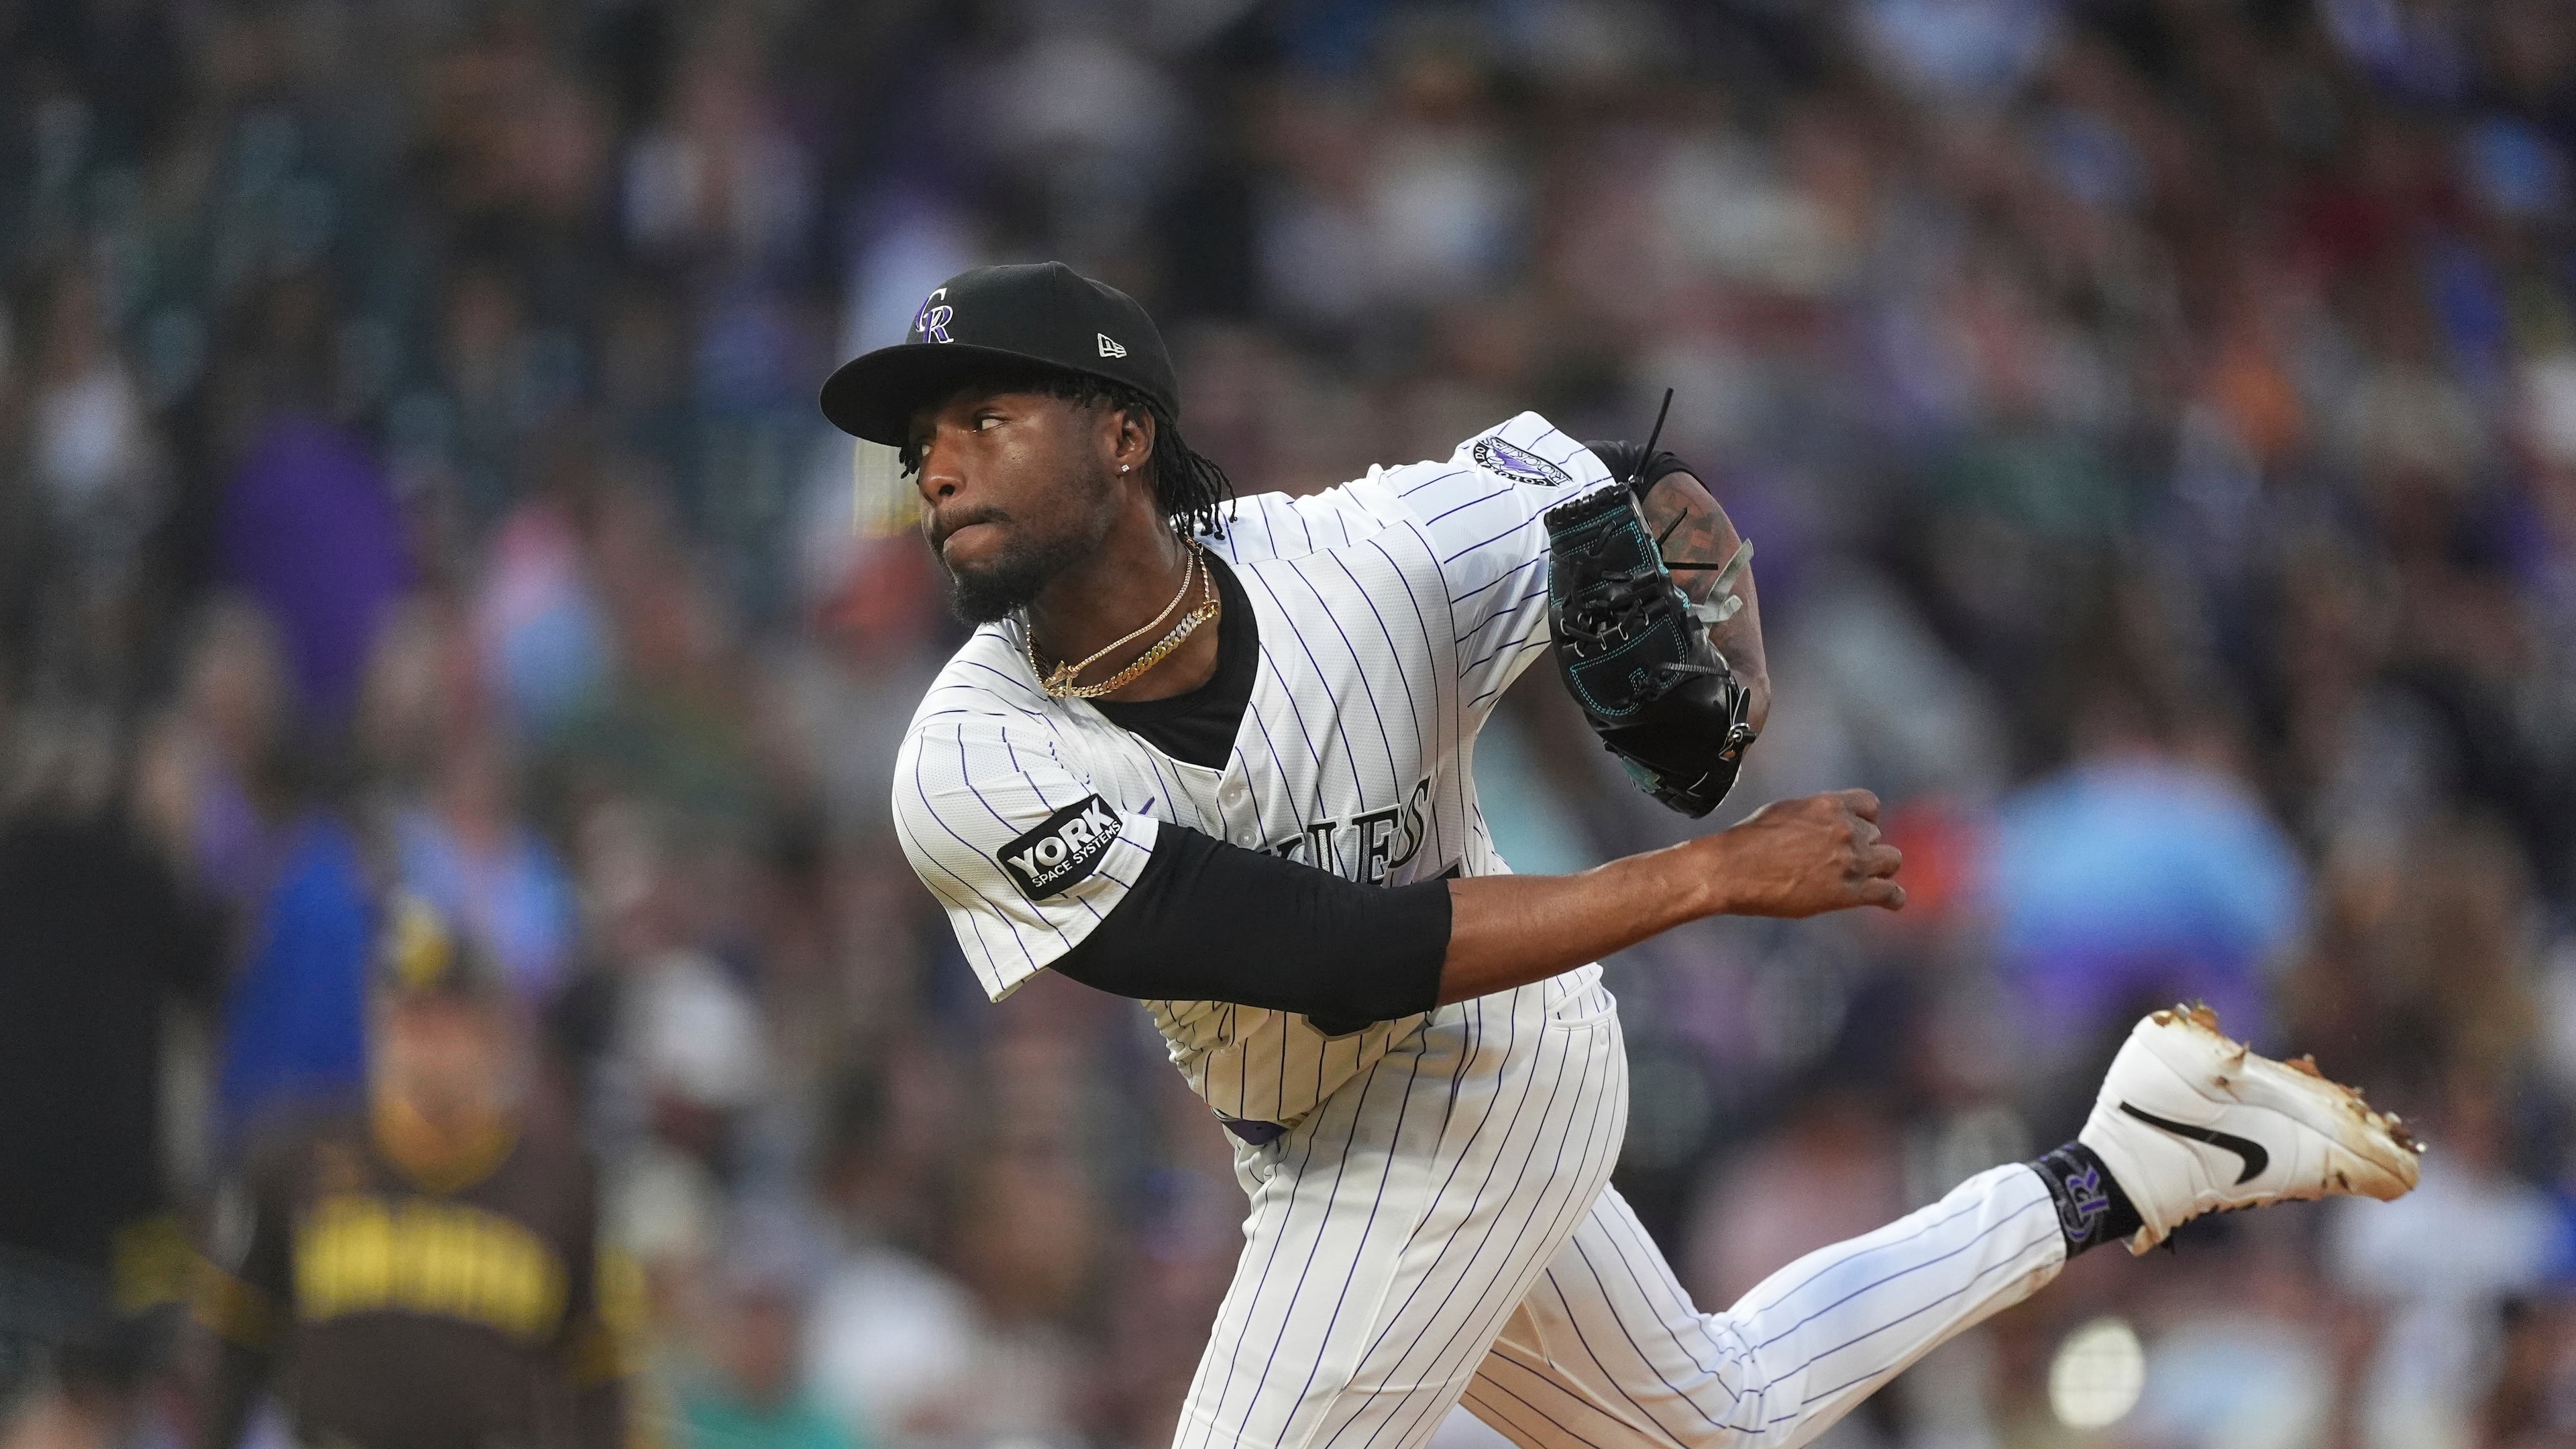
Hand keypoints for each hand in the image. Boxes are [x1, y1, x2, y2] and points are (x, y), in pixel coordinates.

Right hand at [1699, 789, 1904, 916]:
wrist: (1733, 869)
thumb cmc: (1748, 841)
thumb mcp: (1785, 811)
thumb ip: (1813, 815)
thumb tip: (1822, 822)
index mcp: (1829, 804)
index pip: (1870, 805)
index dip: (1865, 821)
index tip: (1855, 833)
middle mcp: (1846, 829)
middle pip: (1877, 837)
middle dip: (1864, 849)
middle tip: (1843, 865)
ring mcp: (1851, 860)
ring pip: (1891, 861)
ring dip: (1879, 870)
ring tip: (1868, 881)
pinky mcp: (1849, 891)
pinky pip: (1890, 893)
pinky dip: (1893, 898)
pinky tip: (1891, 902)